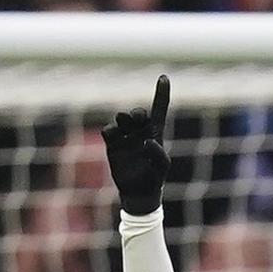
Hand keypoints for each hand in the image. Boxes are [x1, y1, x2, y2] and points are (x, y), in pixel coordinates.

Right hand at [101, 74, 170, 215]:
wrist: (138, 193)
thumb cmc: (154, 179)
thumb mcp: (162, 168)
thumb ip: (159, 155)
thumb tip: (147, 141)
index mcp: (155, 133)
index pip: (159, 110)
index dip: (161, 93)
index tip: (164, 77)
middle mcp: (140, 131)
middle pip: (138, 113)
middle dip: (137, 113)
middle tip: (136, 118)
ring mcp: (125, 137)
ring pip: (121, 119)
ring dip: (123, 118)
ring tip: (124, 122)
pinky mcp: (112, 144)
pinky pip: (108, 131)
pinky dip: (110, 130)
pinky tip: (112, 134)